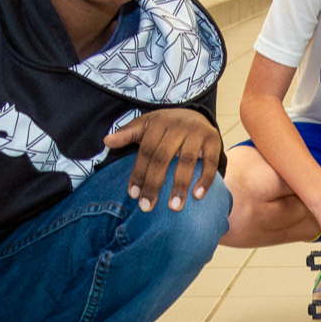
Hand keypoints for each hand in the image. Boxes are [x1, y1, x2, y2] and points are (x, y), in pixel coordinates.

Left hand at [104, 108, 223, 212]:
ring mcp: (197, 133)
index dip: (138, 173)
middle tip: (147, 207)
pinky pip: (210, 161)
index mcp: (158, 123)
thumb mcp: (145, 126)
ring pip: (186, 161)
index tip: (133, 195)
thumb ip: (127, 134)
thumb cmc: (166, 126)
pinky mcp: (214, 140)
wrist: (196, 114)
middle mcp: (178, 126)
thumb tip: (106, 141)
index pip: (146, 151)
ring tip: (174, 207)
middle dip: (154, 184)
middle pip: (163, 158)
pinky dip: (205, 179)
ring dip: (180, 186)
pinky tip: (198, 196)